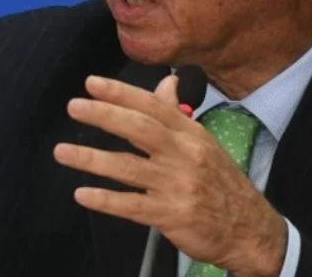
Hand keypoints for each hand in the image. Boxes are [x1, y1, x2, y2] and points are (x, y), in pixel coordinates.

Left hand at [53, 75, 286, 276]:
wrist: (248, 228)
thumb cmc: (220, 182)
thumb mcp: (203, 143)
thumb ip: (177, 115)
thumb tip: (164, 84)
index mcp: (191, 134)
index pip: (154, 106)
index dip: (122, 93)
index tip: (92, 84)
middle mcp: (184, 155)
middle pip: (140, 129)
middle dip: (105, 115)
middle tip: (74, 107)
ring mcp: (177, 185)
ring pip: (129, 167)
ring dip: (92, 159)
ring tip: (63, 152)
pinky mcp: (171, 215)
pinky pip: (132, 206)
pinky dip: (106, 200)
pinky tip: (82, 194)